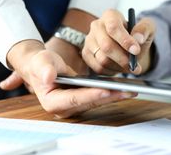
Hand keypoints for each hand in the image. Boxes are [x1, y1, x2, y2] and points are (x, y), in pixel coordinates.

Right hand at [0, 40, 135, 117]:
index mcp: (53, 102)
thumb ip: (44, 69)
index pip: (74, 99)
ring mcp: (74, 107)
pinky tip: (123, 88)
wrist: (42, 68)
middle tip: (127, 91)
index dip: (91, 95)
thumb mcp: (40, 62)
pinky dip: (111, 93)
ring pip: (97, 102)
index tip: (106, 90)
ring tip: (130, 90)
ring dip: (114, 96)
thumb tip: (48, 76)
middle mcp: (64, 109)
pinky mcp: (82, 102)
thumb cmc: (40, 64)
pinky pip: (98, 98)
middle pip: (90, 103)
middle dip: (109, 96)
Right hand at [82, 9, 155, 75]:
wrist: (129, 47)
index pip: (113, 27)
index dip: (125, 40)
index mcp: (111, 15)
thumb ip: (144, 30)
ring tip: (128, 66)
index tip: (136, 51)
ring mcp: (89, 40)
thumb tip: (138, 38)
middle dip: (123, 59)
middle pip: (106, 46)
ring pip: (102, 59)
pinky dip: (111, 72)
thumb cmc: (137, 36)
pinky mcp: (86, 54)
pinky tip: (118, 67)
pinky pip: (97, 68)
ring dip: (118, 67)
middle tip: (135, 66)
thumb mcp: (147, 28)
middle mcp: (97, 26)